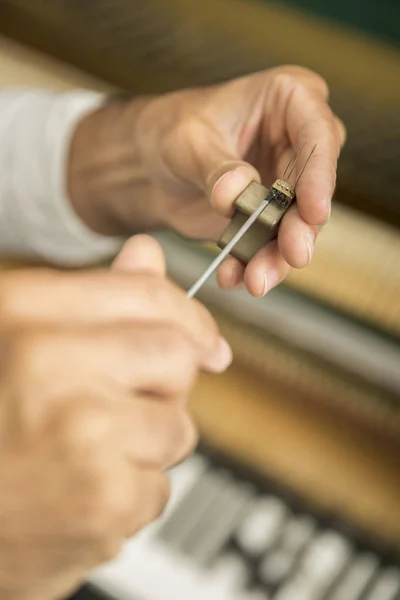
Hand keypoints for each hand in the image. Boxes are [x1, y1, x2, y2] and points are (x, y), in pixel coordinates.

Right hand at [0, 236, 230, 599]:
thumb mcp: (17, 339)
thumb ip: (92, 296)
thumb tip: (148, 255)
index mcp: (23, 313)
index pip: (148, 294)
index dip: (188, 318)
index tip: (203, 342)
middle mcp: (48, 364)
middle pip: (178, 356)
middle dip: (166, 385)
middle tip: (120, 406)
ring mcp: (80, 434)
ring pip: (178, 427)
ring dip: (145, 446)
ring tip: (86, 455)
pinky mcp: (102, 503)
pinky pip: (160, 488)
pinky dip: (129, 497)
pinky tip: (79, 494)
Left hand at [69, 66, 344, 297]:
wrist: (149, 165)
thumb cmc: (169, 131)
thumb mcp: (187, 142)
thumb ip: (216, 168)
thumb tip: (236, 192)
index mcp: (288, 99)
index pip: (317, 134)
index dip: (320, 176)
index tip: (314, 213)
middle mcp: (296, 140)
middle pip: (313, 188)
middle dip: (301, 227)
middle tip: (292, 255)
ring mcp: (286, 181)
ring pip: (296, 225)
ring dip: (277, 256)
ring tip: (255, 280)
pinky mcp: (272, 215)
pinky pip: (271, 244)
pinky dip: (253, 264)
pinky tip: (233, 276)